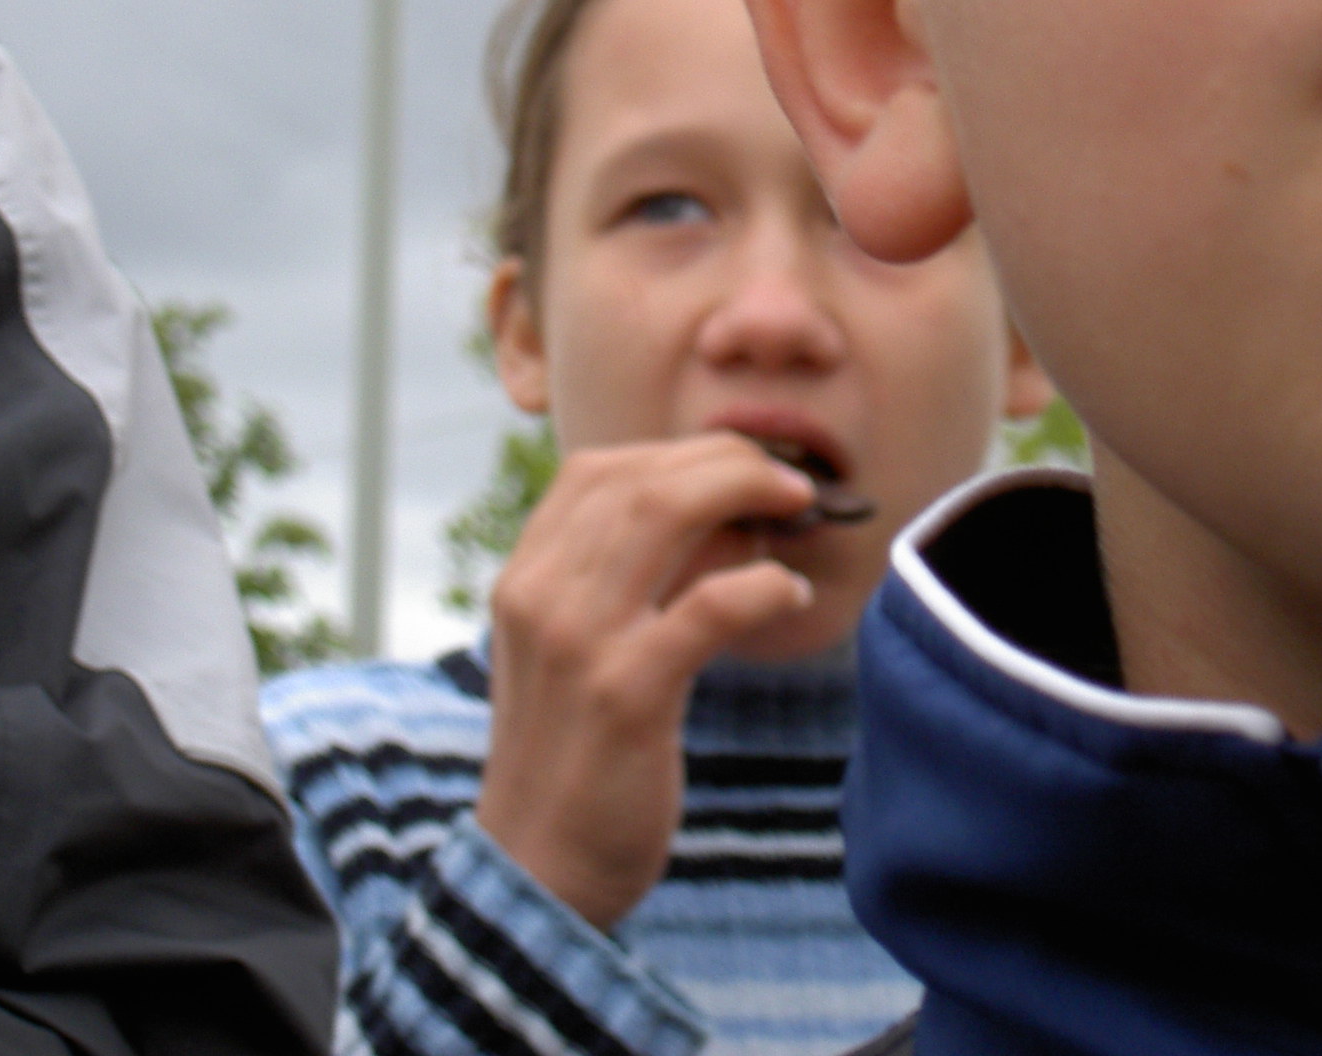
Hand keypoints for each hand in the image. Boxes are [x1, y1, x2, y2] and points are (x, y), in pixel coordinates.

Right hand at [472, 433, 817, 929]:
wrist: (535, 869)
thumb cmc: (576, 754)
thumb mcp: (583, 651)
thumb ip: (640, 583)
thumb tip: (736, 520)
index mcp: (525, 579)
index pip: (596, 469)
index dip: (679, 451)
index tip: (740, 463)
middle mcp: (541, 596)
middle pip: (640, 478)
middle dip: (727, 461)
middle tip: (789, 481)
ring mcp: (578, 642)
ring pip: (663, 514)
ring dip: (746, 494)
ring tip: (796, 510)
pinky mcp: (626, 695)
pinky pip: (708, 606)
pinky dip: (761, 585)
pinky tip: (790, 594)